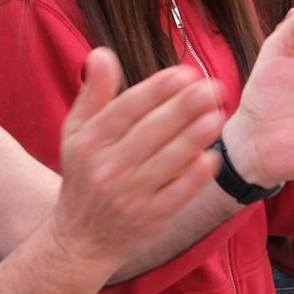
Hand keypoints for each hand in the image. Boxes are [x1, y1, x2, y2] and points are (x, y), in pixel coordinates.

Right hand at [49, 50, 226, 268]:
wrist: (81, 239)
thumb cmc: (84, 176)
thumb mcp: (76, 133)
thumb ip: (93, 94)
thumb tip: (102, 54)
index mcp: (90, 143)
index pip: (125, 110)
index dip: (156, 90)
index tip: (184, 73)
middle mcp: (108, 169)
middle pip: (150, 132)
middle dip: (184, 108)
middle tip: (212, 87)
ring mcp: (130, 196)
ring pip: (167, 162)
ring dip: (195, 138)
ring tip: (218, 115)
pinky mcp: (151, 218)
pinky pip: (177, 194)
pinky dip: (195, 176)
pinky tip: (212, 156)